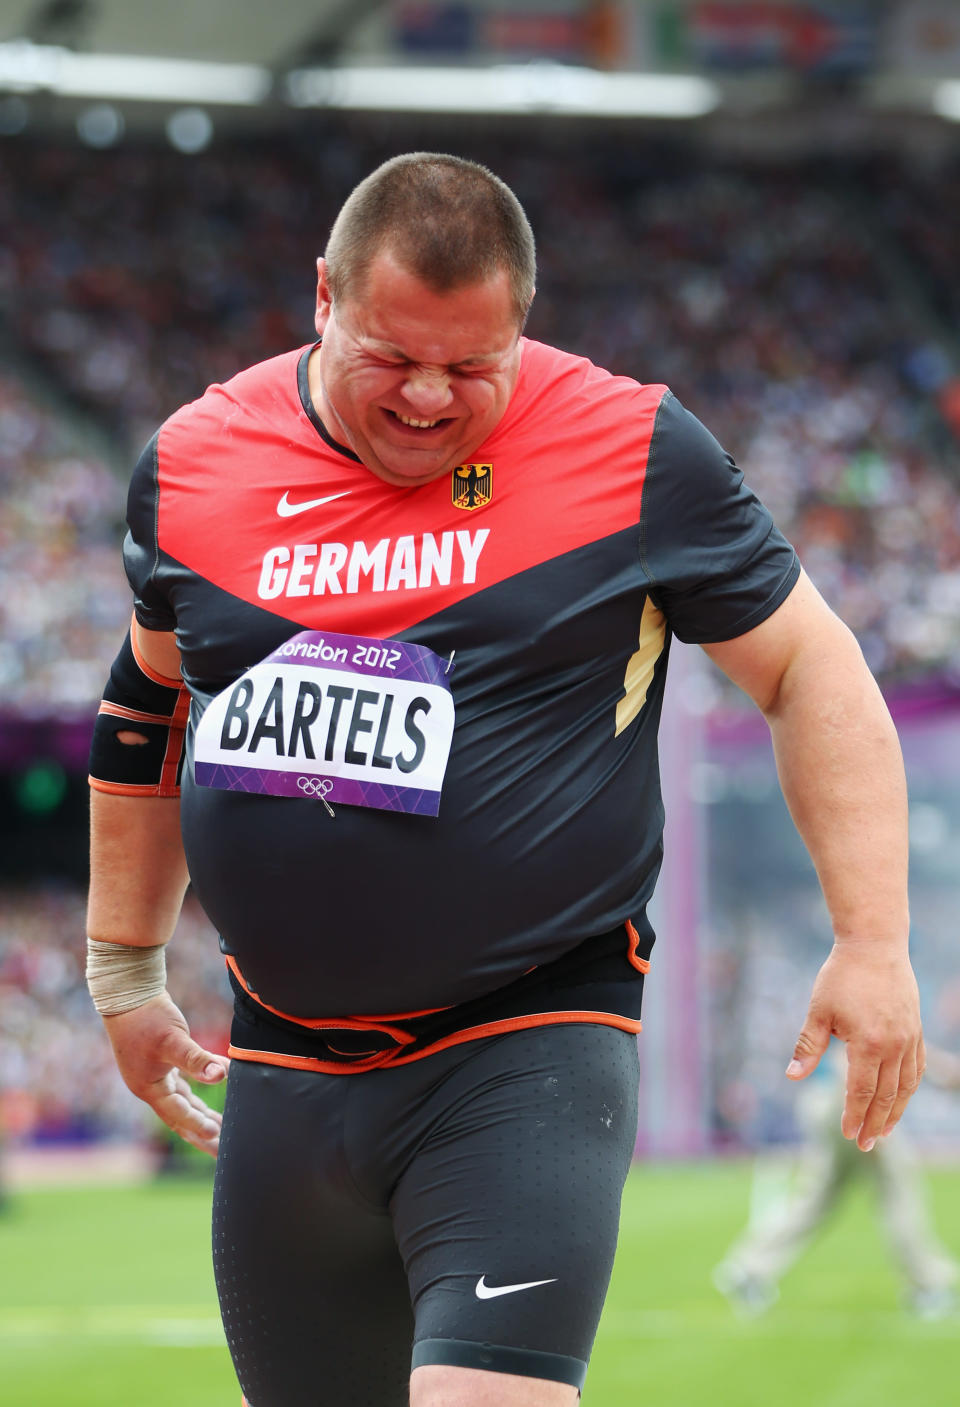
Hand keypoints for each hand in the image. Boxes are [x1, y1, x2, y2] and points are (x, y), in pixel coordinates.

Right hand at [102, 992, 228, 1156]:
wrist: (128, 993)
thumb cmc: (148, 1018)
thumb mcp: (174, 1039)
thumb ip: (197, 1059)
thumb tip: (221, 1075)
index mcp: (149, 1088)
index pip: (177, 1115)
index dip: (198, 1126)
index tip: (218, 1136)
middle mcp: (150, 1087)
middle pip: (179, 1118)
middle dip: (199, 1133)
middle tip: (220, 1151)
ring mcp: (154, 1076)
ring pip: (181, 1104)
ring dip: (200, 1116)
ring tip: (220, 1130)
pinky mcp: (161, 1063)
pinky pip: (181, 1088)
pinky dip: (196, 1096)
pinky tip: (211, 1097)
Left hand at [785, 942, 924, 1150]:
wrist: (874, 945)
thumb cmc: (841, 976)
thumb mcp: (819, 1011)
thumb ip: (807, 1047)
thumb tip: (792, 1077)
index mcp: (868, 1043)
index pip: (861, 1091)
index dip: (853, 1115)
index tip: (847, 1134)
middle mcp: (894, 1045)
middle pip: (886, 1096)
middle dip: (874, 1123)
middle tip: (864, 1146)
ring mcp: (910, 1038)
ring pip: (905, 1087)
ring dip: (895, 1113)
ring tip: (883, 1133)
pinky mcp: (916, 1031)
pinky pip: (917, 1069)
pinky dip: (909, 1090)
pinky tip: (900, 1101)